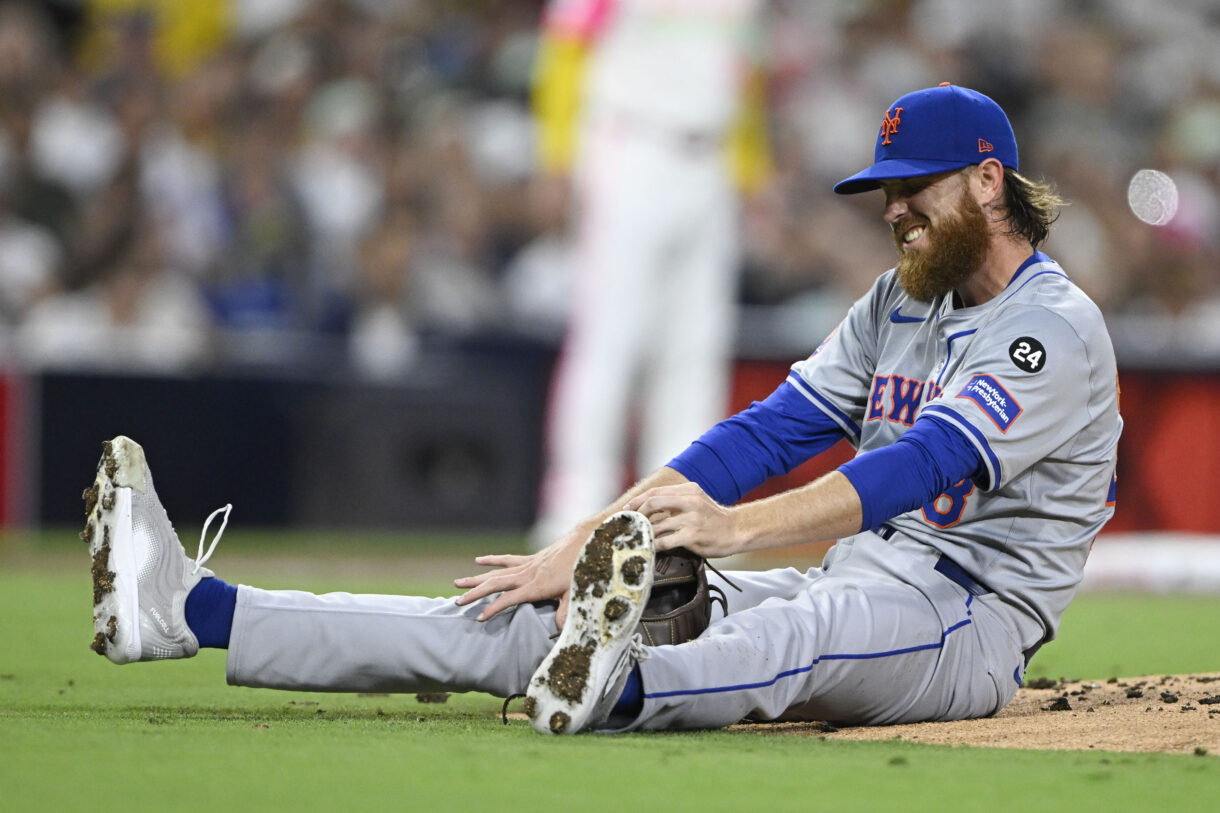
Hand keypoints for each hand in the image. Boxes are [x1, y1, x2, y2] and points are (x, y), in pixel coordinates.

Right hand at [452, 537, 581, 626]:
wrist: (585, 543)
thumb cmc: (582, 571)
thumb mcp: (576, 596)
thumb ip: (565, 615)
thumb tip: (558, 633)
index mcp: (537, 586)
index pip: (509, 599)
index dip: (493, 608)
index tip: (479, 617)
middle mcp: (528, 574)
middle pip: (496, 584)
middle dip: (476, 593)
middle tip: (458, 602)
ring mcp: (527, 565)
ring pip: (497, 572)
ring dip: (476, 578)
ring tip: (458, 583)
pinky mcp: (530, 559)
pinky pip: (507, 560)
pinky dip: (491, 560)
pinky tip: (478, 561)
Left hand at [624, 482, 742, 557]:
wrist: (736, 530)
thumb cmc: (713, 518)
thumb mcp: (696, 500)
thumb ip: (676, 500)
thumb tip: (649, 505)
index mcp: (689, 490)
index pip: (656, 492)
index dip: (638, 501)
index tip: (629, 509)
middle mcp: (690, 501)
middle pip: (653, 503)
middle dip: (638, 514)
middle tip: (631, 524)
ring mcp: (692, 519)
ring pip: (657, 525)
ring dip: (645, 533)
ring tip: (638, 538)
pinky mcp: (693, 536)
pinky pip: (665, 541)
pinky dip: (655, 545)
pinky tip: (651, 548)